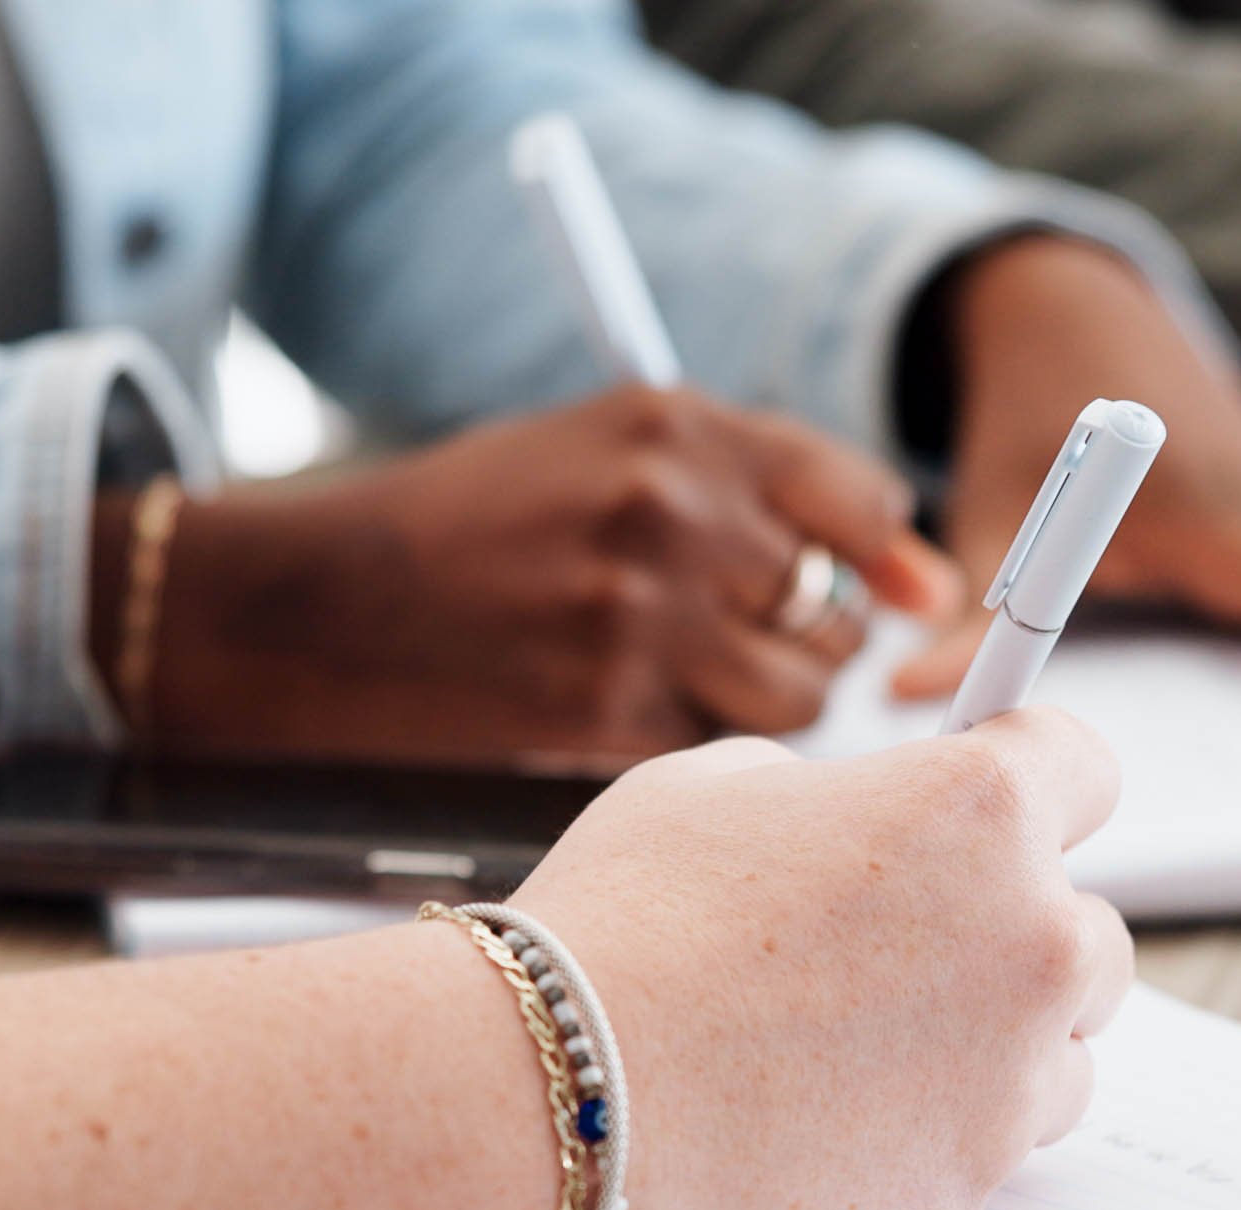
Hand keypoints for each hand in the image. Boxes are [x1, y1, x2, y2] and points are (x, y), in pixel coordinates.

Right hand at [130, 386, 955, 767]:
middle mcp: (669, 509)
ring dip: (764, 710)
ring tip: (681, 685)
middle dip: (807, 641)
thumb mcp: (603, 456)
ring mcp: (638, 615)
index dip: (883, 560)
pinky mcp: (605, 710)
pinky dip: (691, 750)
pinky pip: (720, 752)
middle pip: (833, 609)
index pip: (856, 497)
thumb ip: (752, 494)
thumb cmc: (471, 529)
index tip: (896, 597)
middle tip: (736, 645)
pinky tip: (620, 715)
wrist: (320, 608)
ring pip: (799, 698)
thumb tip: (920, 587)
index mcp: (674, 424)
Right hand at [504, 710, 1131, 1209]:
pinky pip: (991, 1153)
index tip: (998, 810)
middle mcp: (1029, 939)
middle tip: (899, 953)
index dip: (1031, 785)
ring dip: (993, 1046)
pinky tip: (829, 1121)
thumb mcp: (710, 789)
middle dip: (1011, 934)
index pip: (1086, 768)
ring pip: (1062, 1054)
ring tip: (856, 1050)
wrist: (546, 1099)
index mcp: (978, 810)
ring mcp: (1009, 1078)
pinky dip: (936, 1137)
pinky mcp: (967, 1191)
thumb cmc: (612, 932)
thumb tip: (858, 818)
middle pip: (1089, 931)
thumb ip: (828, 792)